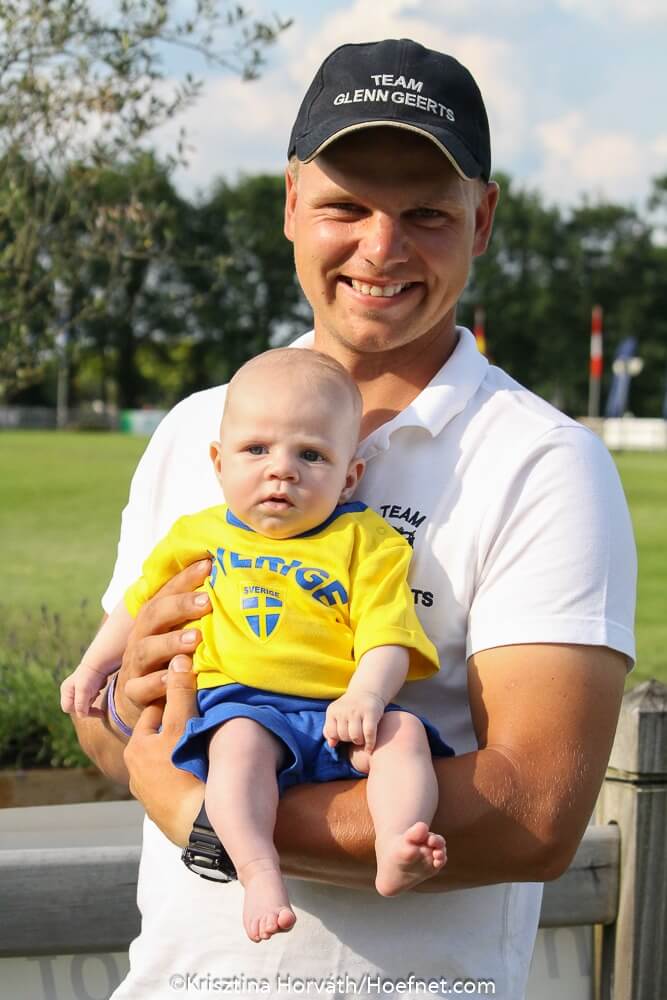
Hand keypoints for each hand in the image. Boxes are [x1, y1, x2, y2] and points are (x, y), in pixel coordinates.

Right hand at [60, 663, 107, 718]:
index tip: (91, 708)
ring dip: (91, 701)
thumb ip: (80, 704)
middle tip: (95, 697)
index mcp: (66, 690)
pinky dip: (94, 697)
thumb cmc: (90, 676)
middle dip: (86, 705)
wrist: (100, 663)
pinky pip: (89, 699)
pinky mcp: (85, 688)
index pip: (68, 708)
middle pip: (75, 707)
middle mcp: (69, 690)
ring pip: (83, 704)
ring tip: (97, 691)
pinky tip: (98, 690)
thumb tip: (81, 716)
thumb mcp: (84, 690)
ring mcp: (77, 689)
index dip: (79, 710)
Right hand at [112, 558, 211, 732]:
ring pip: (145, 650)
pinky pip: (140, 688)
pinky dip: (157, 683)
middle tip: (207, 602)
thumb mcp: (180, 633)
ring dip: (171, 643)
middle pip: (154, 615)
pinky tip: (174, 678)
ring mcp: (135, 665)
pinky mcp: (134, 693)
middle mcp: (141, 637)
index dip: (185, 578)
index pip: (166, 592)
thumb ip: (198, 612)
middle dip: (179, 606)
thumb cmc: (171, 659)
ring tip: (196, 639)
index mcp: (154, 618)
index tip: (209, 565)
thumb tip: (230, 580)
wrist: (141, 701)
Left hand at [124, 656, 204, 845]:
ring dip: (183, 754)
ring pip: (167, 762)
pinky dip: (186, 776)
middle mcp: (135, 773)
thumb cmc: (187, 772)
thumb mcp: (182, 725)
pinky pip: (175, 784)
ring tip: (206, 749)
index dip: (175, 702)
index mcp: (134, 749)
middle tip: (203, 723)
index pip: (155, 712)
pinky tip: (204, 774)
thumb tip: (178, 659)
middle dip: (178, 730)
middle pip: (161, 738)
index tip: (195, 699)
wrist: (199, 828)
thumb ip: (180, 692)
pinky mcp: (165, 813)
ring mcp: (149, 796)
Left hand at [323, 690, 384, 752]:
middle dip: (349, 739)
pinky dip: (370, 744)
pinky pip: (369, 734)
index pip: (331, 733)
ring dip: (359, 742)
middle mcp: (343, 710)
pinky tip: (369, 748)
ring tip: (362, 739)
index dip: (338, 738)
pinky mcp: (371, 713)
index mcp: (332, 711)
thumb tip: (331, 744)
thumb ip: (330, 729)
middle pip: (344, 736)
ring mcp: (357, 711)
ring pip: (355, 736)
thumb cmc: (349, 708)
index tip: (344, 736)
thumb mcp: (336, 715)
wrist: (367, 692)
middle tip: (355, 736)